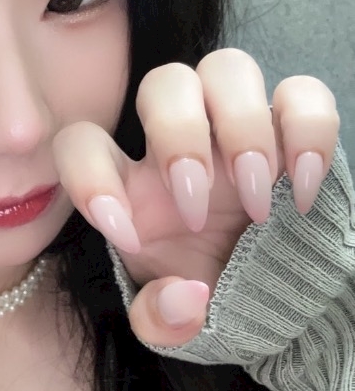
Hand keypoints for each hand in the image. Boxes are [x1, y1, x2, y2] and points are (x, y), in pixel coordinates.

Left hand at [52, 50, 339, 348]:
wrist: (270, 299)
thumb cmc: (206, 297)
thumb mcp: (171, 322)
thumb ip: (159, 319)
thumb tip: (185, 298)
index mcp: (132, 186)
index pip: (82, 143)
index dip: (91, 178)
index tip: (127, 235)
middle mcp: (180, 145)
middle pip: (163, 82)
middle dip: (181, 138)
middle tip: (199, 212)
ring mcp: (237, 131)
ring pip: (228, 68)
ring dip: (243, 130)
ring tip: (258, 205)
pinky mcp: (293, 132)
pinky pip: (302, 92)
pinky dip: (308, 133)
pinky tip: (302, 193)